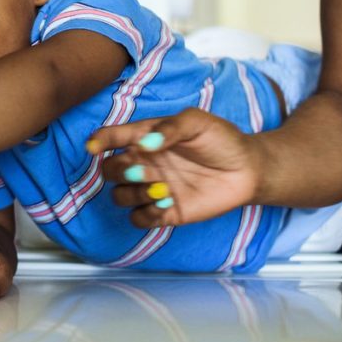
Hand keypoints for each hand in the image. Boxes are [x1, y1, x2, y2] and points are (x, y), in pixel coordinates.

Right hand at [93, 108, 262, 227]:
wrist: (247, 169)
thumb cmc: (221, 139)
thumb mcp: (198, 122)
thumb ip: (171, 127)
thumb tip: (145, 142)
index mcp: (146, 137)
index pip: (113, 137)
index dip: (100, 141)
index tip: (94, 146)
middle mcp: (145, 163)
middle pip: (109, 170)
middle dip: (120, 171)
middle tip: (142, 171)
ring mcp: (153, 188)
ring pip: (119, 196)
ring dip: (133, 194)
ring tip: (162, 189)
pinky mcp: (165, 212)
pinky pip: (138, 219)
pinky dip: (146, 214)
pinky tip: (166, 204)